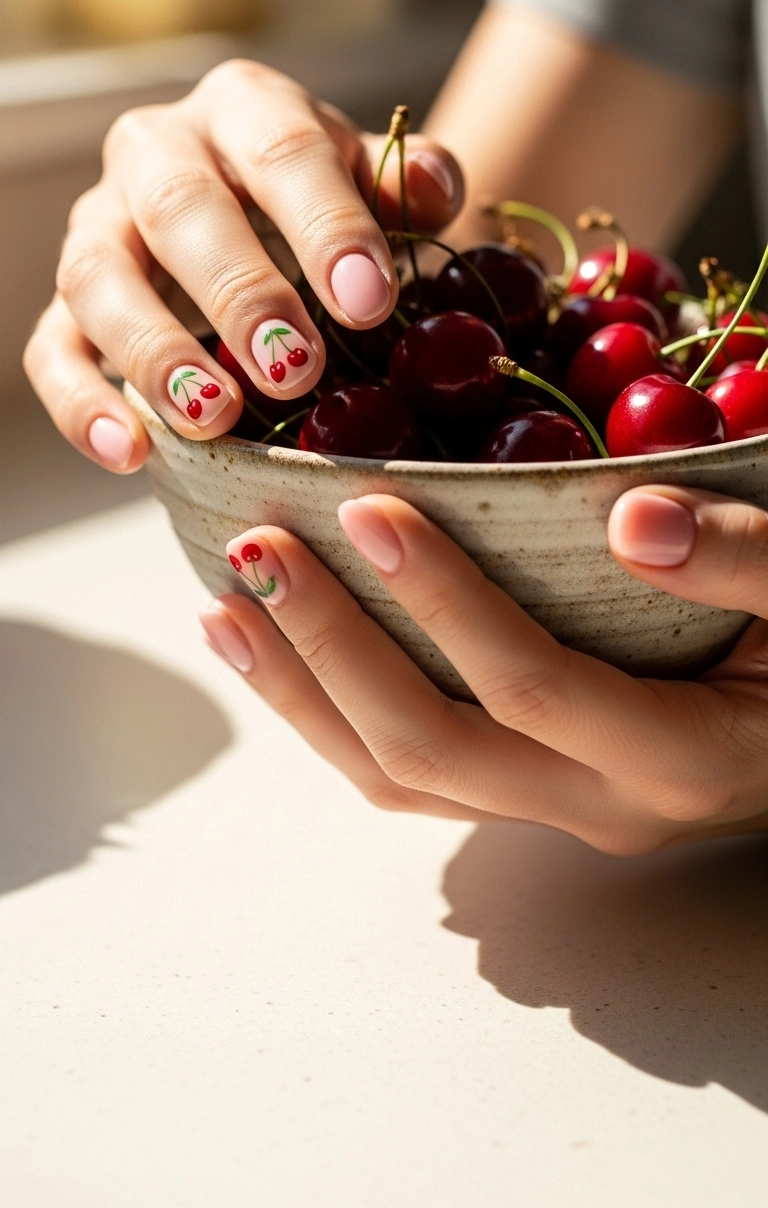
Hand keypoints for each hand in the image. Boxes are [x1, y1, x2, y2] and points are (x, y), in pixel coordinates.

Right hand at [24, 61, 462, 471]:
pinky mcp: (68, 303)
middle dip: (238, 292)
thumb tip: (429, 191)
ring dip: (154, 350)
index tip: (367, 304)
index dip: (326, 225)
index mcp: (245, 109)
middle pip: (179, 207)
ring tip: (214, 415)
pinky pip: (51, 349)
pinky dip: (81, 402)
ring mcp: (101, 227)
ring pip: (97, 277)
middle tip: (296, 367)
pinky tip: (127, 452)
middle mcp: (158, 153)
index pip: (282, 150)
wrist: (259, 217)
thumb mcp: (377, 184)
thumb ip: (410, 185)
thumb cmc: (325, 205)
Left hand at [200, 485, 767, 850]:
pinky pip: (413, 776)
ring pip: (403, 782)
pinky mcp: (530, 795)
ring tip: (228, 612)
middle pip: (434, 751)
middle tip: (258, 555)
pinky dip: (332, 714)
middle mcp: (604, 805)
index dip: (445, 604)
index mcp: (679, 756)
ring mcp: (559, 812)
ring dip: (305, 697)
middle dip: (331, 652)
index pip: (535, 687)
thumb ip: (747, 559)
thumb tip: (631, 518)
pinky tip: (284, 652)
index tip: (368, 510)